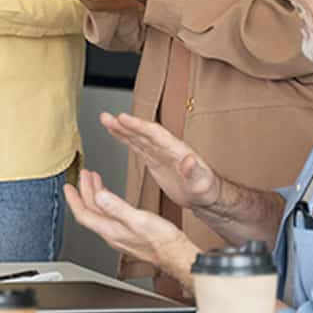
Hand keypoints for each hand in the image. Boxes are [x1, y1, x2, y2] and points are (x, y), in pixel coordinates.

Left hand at [63, 169, 200, 287]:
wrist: (177, 255)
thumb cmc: (162, 241)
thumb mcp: (138, 219)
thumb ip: (117, 207)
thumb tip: (99, 196)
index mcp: (110, 230)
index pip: (84, 214)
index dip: (73, 200)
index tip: (68, 187)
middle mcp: (112, 233)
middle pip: (91, 211)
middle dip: (85, 191)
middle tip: (84, 176)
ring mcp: (120, 234)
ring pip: (101, 212)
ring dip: (96, 195)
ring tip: (96, 180)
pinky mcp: (129, 234)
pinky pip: (111, 215)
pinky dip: (107, 202)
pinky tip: (112, 197)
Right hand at [100, 111, 221, 208]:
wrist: (205, 195)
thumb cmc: (207, 190)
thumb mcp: (202, 183)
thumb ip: (195, 171)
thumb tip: (189, 160)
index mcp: (177, 150)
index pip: (155, 134)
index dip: (138, 126)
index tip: (123, 119)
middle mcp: (167, 148)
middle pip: (143, 132)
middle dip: (125, 124)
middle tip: (108, 117)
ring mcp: (160, 153)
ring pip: (138, 136)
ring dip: (121, 128)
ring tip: (105, 120)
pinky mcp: (154, 159)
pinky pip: (137, 145)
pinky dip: (125, 138)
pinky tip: (115, 132)